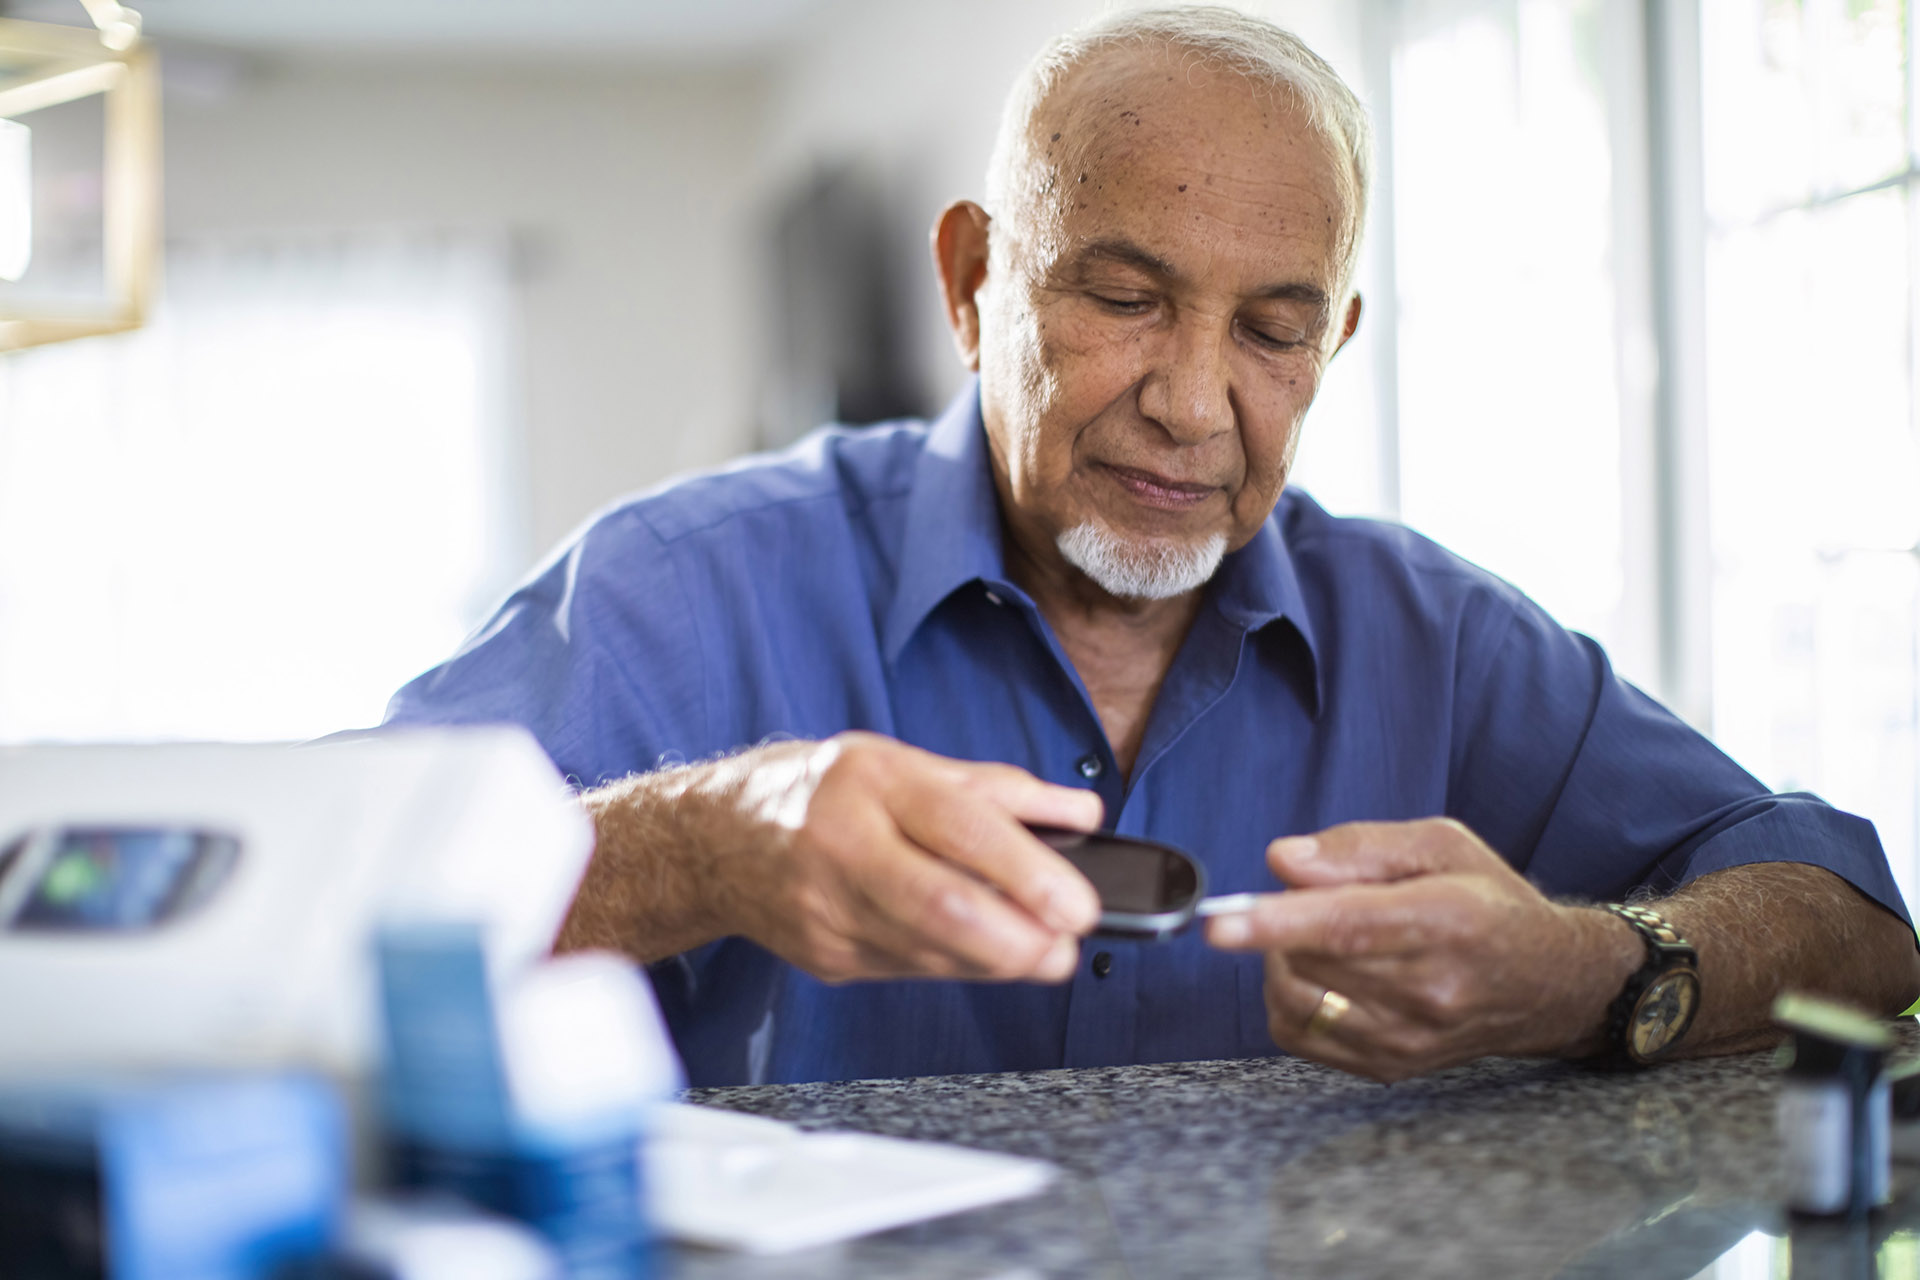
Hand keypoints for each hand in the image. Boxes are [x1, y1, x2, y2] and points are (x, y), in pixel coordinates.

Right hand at [694, 732, 1104, 983]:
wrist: (717, 840)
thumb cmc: (824, 793)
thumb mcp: (906, 764)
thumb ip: (998, 790)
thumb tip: (1080, 814)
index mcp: (870, 783)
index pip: (960, 828)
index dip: (1028, 873)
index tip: (1079, 906)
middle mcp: (842, 846)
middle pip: (941, 907)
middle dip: (1018, 941)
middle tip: (1065, 946)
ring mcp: (827, 911)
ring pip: (931, 953)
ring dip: (998, 961)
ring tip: (1040, 950)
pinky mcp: (825, 959)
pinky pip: (910, 970)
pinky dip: (957, 964)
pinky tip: (980, 950)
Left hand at [1204, 818, 1634, 1080]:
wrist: (1550, 984)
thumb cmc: (1490, 901)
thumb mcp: (1441, 844)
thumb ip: (1358, 846)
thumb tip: (1282, 862)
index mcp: (1447, 919)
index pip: (1349, 927)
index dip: (1279, 924)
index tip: (1221, 923)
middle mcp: (1431, 988)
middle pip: (1311, 960)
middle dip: (1285, 923)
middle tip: (1317, 900)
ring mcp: (1411, 1038)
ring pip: (1297, 999)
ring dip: (1284, 961)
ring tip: (1321, 938)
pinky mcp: (1391, 1067)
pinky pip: (1299, 1035)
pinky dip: (1288, 999)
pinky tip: (1321, 975)